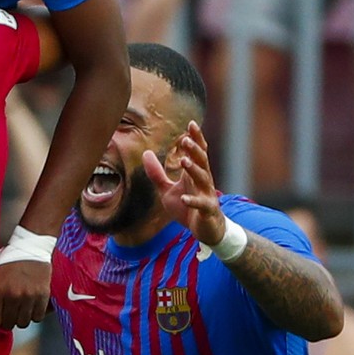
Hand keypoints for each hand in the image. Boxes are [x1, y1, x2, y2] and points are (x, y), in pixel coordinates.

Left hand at [0, 259, 50, 328]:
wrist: (31, 247)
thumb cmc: (10, 261)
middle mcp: (13, 295)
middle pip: (9, 324)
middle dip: (7, 321)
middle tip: (8, 313)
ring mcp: (29, 296)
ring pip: (23, 323)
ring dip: (20, 318)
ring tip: (20, 309)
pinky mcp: (43, 295)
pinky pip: (38, 317)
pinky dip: (34, 315)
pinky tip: (31, 306)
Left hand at [144, 121, 225, 245]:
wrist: (206, 231)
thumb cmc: (188, 209)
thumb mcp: (167, 190)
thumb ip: (157, 173)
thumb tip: (145, 152)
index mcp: (194, 175)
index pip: (197, 153)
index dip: (195, 139)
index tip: (192, 123)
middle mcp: (203, 181)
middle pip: (201, 162)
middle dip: (194, 150)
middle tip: (186, 139)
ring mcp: (207, 195)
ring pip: (203, 179)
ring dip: (194, 170)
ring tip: (184, 161)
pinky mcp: (207, 210)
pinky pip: (201, 204)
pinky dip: (193, 201)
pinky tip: (184, 198)